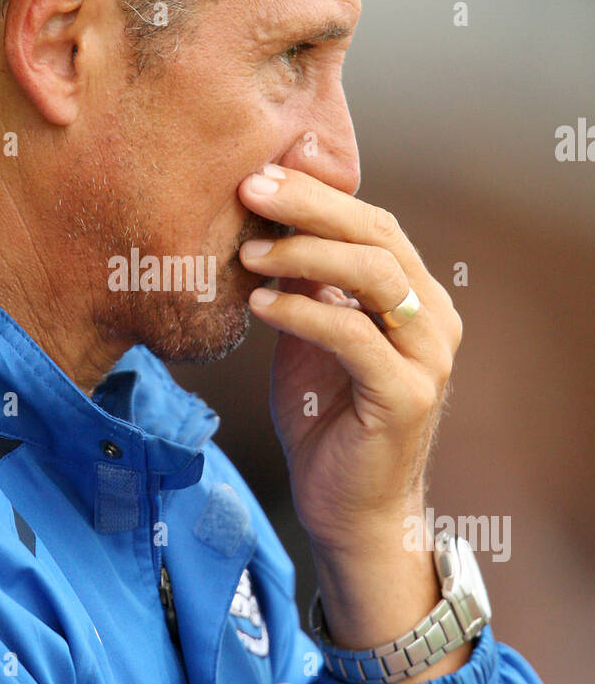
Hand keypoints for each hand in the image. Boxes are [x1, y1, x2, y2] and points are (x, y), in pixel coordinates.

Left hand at [238, 163, 461, 556]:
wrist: (347, 510)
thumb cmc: (324, 421)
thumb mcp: (307, 338)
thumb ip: (302, 287)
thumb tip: (265, 224)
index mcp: (416, 296)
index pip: (372, 224)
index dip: (318, 193)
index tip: (260, 173)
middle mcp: (434, 319)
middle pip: (376, 237)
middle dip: (310, 206)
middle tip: (250, 189)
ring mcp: (427, 358)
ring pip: (374, 276)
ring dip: (305, 254)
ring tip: (248, 251)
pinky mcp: (406, 396)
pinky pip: (354, 336)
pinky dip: (304, 313)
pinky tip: (261, 303)